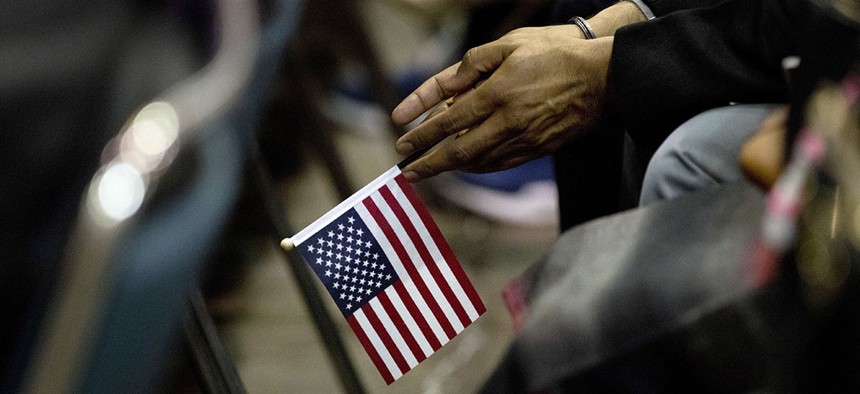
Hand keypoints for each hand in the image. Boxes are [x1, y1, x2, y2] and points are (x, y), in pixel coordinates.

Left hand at [391, 26, 614, 180]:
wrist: (602, 77)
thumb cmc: (555, 54)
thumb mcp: (510, 44)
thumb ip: (474, 63)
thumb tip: (448, 86)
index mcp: (497, 93)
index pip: (448, 121)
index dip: (422, 136)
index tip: (403, 144)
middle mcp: (508, 122)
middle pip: (459, 152)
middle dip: (429, 165)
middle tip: (408, 173)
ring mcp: (524, 139)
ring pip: (479, 162)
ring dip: (452, 170)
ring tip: (431, 170)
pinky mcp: (538, 149)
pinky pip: (501, 164)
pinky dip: (479, 167)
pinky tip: (467, 166)